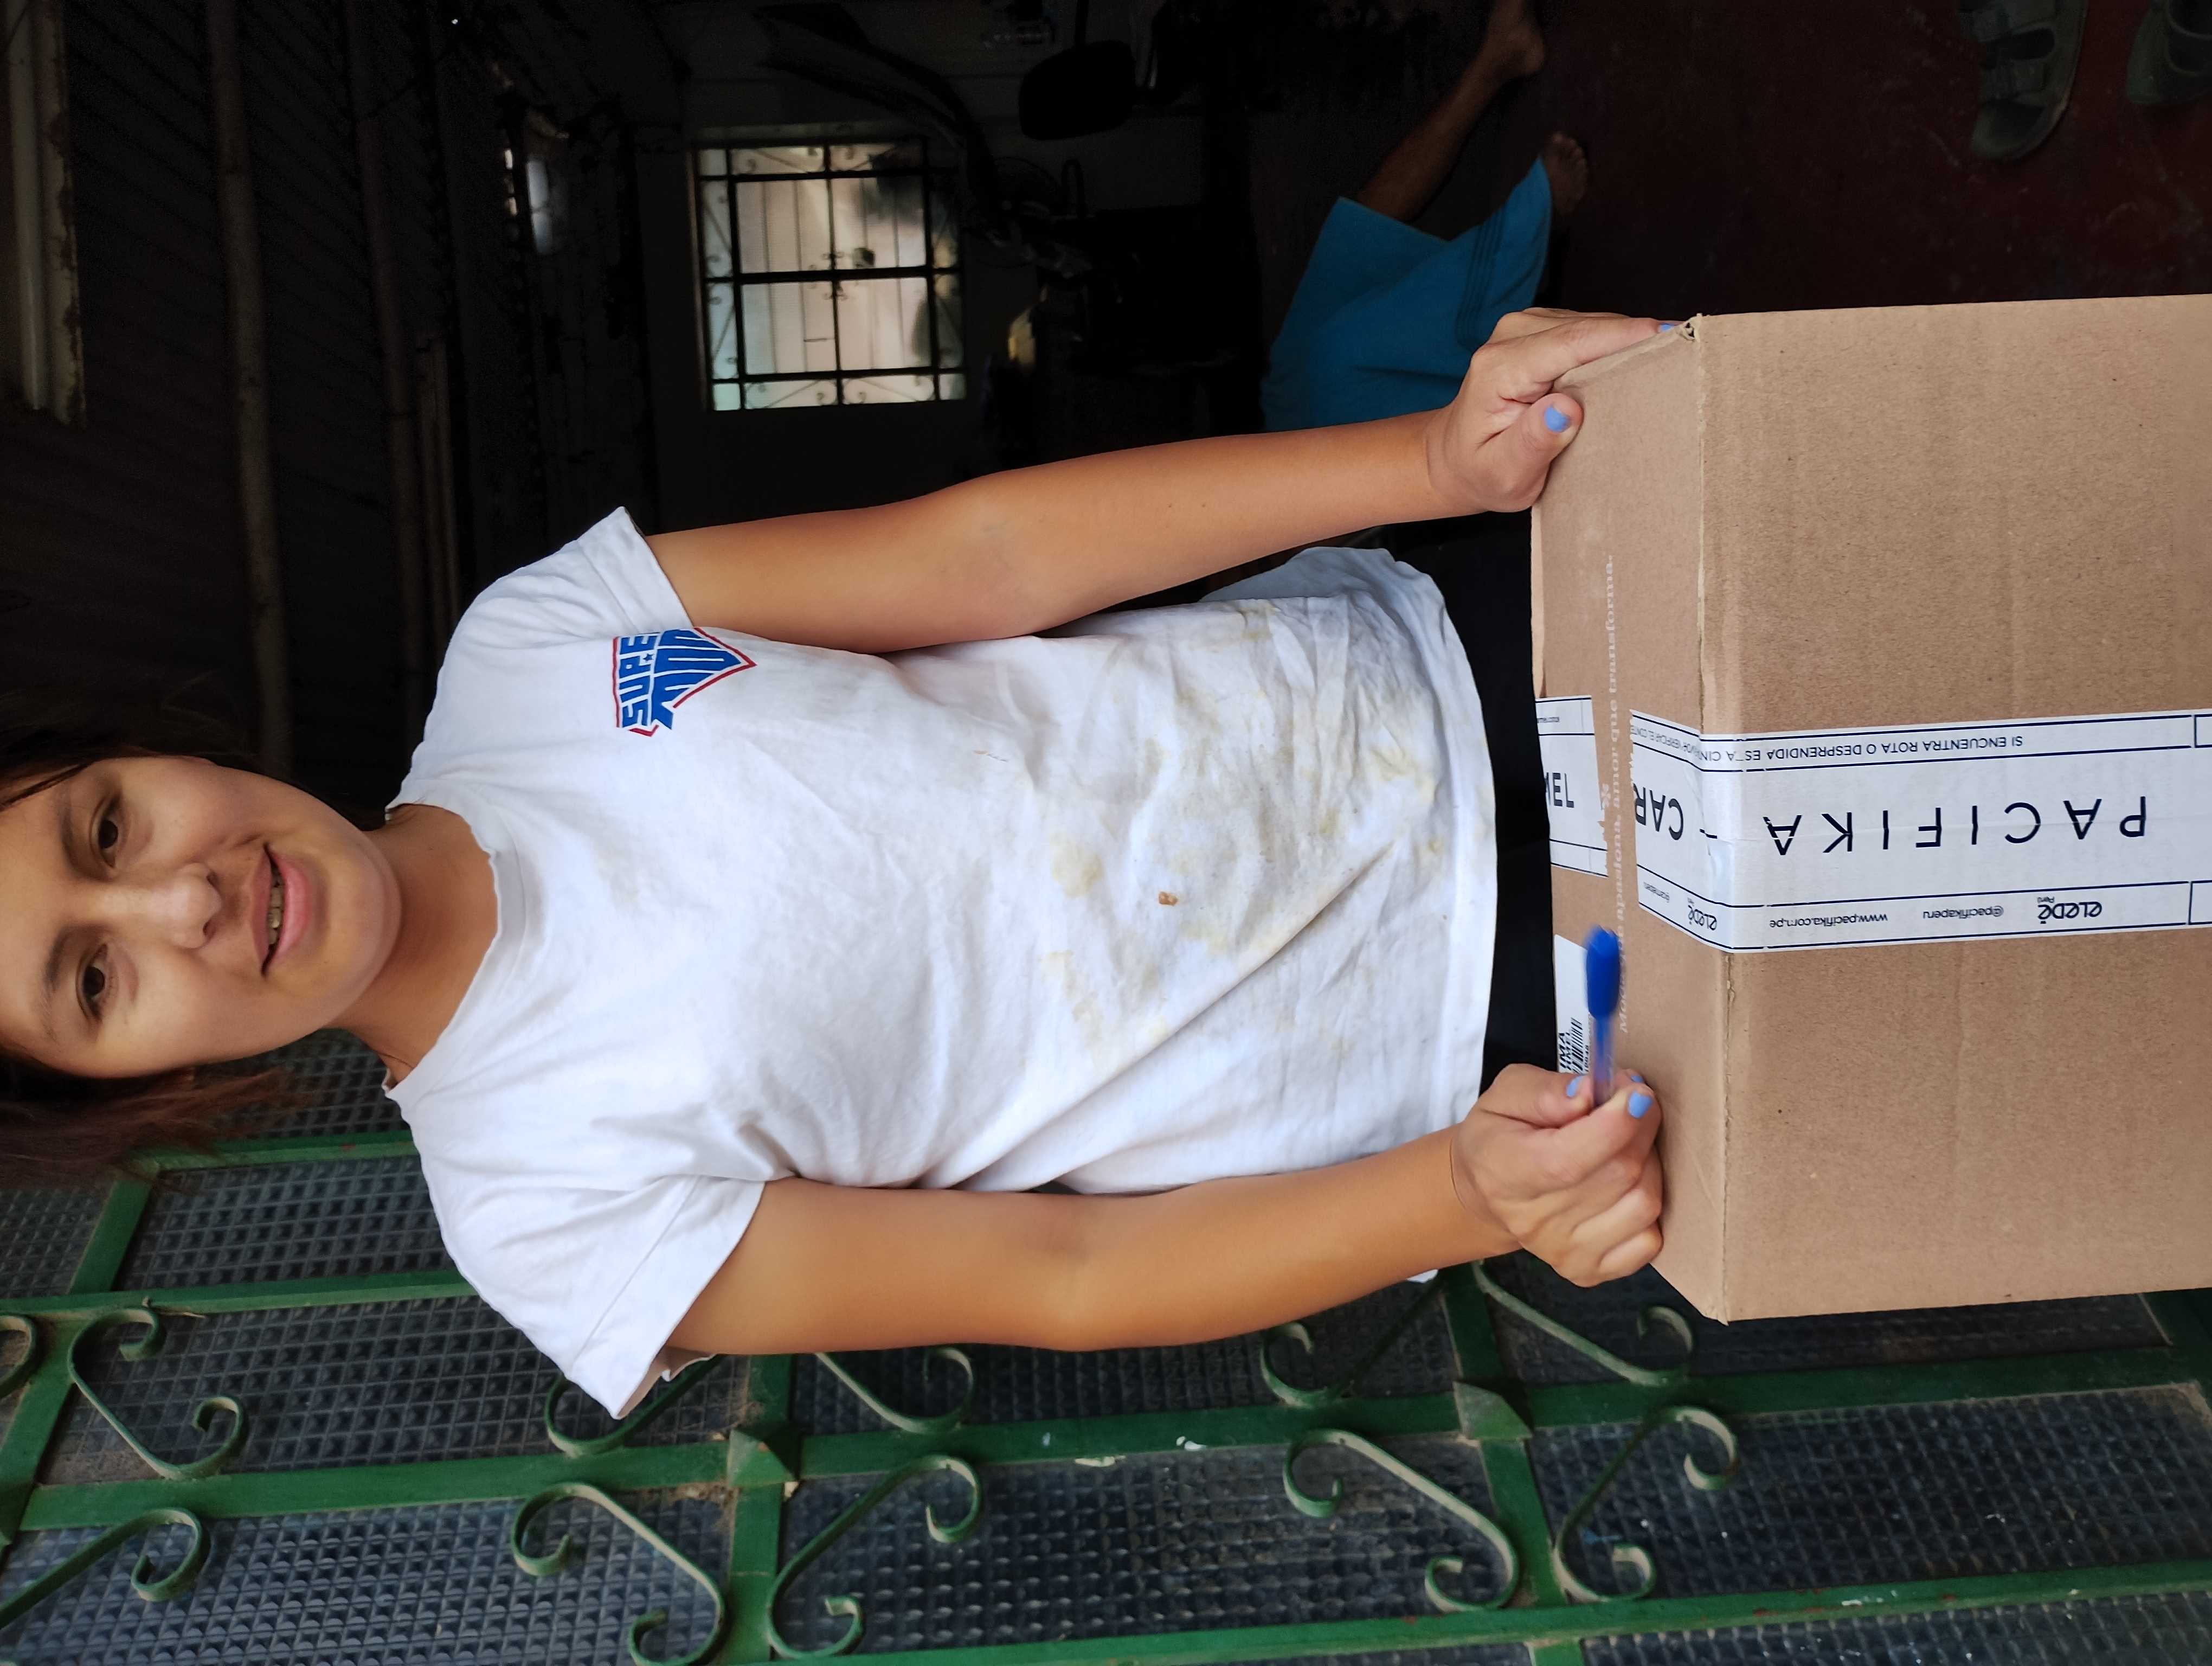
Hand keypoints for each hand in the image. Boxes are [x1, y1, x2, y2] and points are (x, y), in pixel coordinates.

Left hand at [1422, 308, 1664, 514]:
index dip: (1622, 337)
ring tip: (1668, 367)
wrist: (1455, 455)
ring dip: (1630, 345)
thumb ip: (1532, 443)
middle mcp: (1512, 335)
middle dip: (1638, 341)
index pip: (1571, 342)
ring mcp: (1527, 326)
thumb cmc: (1482, 470)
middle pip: (1590, 328)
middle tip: (1687, 358)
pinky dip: (1616, 347)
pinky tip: (1635, 369)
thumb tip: (1565, 409)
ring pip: (1595, 325)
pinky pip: (1591, 330)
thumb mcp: (1503, 474)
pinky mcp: (1543, 328)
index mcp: (1501, 367)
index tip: (1670, 333)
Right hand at [1449, 1062, 1662, 1286]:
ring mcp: (1562, 1253)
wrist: (1486, 1191)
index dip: (1616, 1125)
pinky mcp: (1587, 1271)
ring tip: (1632, 1141)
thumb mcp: (1509, 1092)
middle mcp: (1533, 1222)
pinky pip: (1648, 1241)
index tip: (1636, 1092)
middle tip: (1637, 1101)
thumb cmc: (1502, 1133)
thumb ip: (1546, 1090)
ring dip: (1651, 1163)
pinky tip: (1630, 1184)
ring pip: (1642, 1205)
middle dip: (1641, 1128)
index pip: (1569, 1160)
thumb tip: (1590, 1094)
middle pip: (1617, 1175)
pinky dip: (1651, 1208)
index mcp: (1505, 1173)